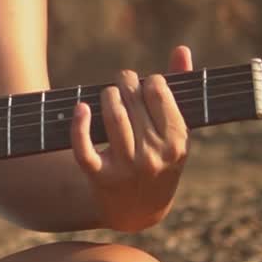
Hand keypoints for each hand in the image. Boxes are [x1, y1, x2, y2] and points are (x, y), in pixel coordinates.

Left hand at [70, 45, 192, 231]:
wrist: (138, 211)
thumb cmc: (159, 160)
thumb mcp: (174, 133)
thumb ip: (178, 90)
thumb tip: (181, 49)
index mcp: (177, 142)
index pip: (158, 92)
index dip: (148, 81)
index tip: (145, 85)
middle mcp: (154, 155)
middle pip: (133, 100)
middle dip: (124, 84)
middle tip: (122, 84)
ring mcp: (127, 167)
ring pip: (112, 116)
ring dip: (106, 96)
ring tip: (108, 95)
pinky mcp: (99, 176)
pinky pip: (84, 146)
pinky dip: (79, 124)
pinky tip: (81, 108)